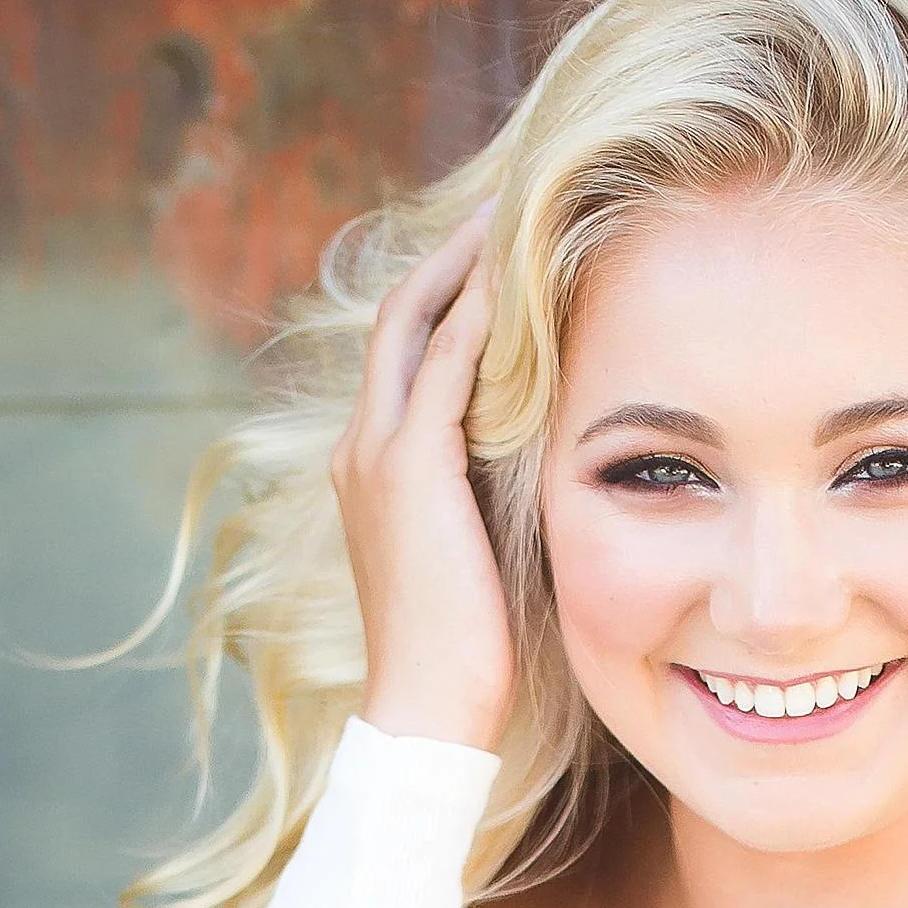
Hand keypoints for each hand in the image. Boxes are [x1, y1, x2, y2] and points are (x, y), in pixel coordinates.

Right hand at [330, 203, 516, 753]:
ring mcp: (377, 451)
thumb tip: (546, 466)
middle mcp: (361, 445)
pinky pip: (442, 363)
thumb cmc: (465, 650)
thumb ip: (490, 498)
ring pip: (416, 321)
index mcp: (373, 466)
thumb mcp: (476, 554)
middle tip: (508, 203)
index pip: (406, 352)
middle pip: (401, 314)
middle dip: (452, 255)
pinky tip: (515, 273)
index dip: (448, 295)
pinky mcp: (409, 466)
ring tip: (515, 211)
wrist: (426, 703)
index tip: (499, 253)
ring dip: (465, 262)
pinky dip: (475, 311)